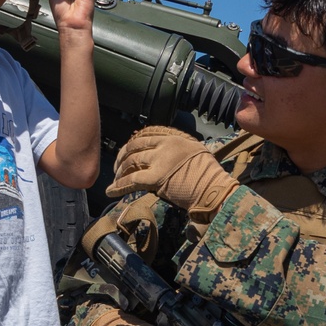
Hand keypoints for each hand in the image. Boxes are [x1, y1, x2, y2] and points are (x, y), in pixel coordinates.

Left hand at [107, 126, 237, 220]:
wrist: (215, 191)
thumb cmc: (210, 178)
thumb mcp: (197, 152)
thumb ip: (179, 150)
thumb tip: (166, 156)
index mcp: (175, 138)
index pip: (147, 134)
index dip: (133, 143)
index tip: (128, 151)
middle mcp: (166, 145)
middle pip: (135, 146)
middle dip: (122, 156)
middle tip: (117, 167)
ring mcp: (160, 160)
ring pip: (131, 162)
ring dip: (119, 172)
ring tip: (115, 180)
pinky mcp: (156, 178)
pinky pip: (131, 181)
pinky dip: (118, 186)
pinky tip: (111, 191)